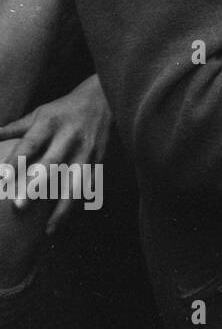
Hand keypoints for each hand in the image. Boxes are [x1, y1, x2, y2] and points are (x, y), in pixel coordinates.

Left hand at [0, 75, 111, 235]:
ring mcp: (86, 150)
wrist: (104, 100)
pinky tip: (65, 221)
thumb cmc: (63, 110)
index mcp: (49, 123)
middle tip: (19, 206)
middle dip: (36, 186)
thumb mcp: (38, 113)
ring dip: (61, 206)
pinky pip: (87, 186)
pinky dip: (76, 205)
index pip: (30, 144)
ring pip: (74, 182)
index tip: (2, 180)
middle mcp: (69, 137)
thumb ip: (13, 128)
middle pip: (51, 164)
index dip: (16, 162)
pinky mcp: (99, 160)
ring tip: (48, 228)